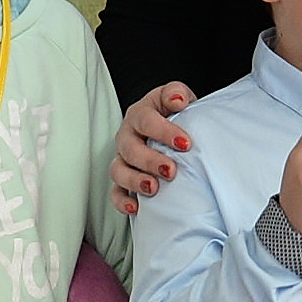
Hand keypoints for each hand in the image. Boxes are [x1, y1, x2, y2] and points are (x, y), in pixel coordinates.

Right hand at [111, 83, 195, 213]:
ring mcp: (123, 158)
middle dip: (149, 160)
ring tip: (153, 189)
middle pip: (130, 148)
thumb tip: (177, 100)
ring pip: (118, 170)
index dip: (164, 132)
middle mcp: (127, 135)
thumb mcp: (178, 98)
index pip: (146, 120)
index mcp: (140, 113)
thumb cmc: (177, 115)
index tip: (186, 144)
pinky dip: (122, 201)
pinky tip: (136, 208)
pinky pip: (115, 192)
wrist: (173, 131)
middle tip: (171, 170)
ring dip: (134, 181)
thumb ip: (176, 93)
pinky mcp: (123, 180)